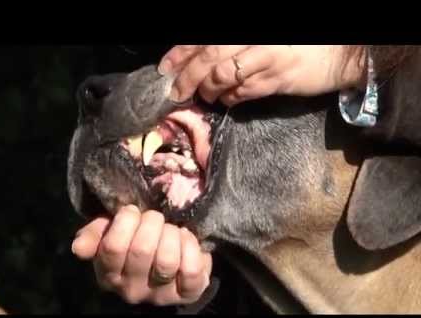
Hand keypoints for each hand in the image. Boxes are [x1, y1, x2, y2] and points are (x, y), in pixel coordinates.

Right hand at [71, 205, 211, 305]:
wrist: (168, 268)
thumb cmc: (134, 243)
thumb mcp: (110, 235)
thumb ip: (94, 235)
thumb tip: (78, 247)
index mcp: (109, 273)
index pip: (113, 246)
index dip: (126, 221)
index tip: (133, 212)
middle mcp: (132, 289)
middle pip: (142, 249)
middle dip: (152, 223)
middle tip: (155, 218)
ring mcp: (160, 295)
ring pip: (167, 260)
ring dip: (172, 234)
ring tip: (172, 230)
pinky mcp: (187, 294)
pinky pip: (191, 270)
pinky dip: (191, 248)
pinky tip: (186, 240)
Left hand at [158, 45, 365, 106]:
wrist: (338, 52)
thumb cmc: (297, 43)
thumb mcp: (264, 40)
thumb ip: (236, 46)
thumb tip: (204, 58)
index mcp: (247, 30)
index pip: (205, 38)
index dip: (182, 52)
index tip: (166, 67)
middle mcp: (255, 38)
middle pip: (210, 57)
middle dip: (188, 76)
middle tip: (176, 92)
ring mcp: (267, 57)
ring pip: (224, 76)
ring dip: (208, 90)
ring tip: (203, 98)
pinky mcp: (278, 79)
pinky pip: (243, 92)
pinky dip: (229, 99)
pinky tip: (226, 101)